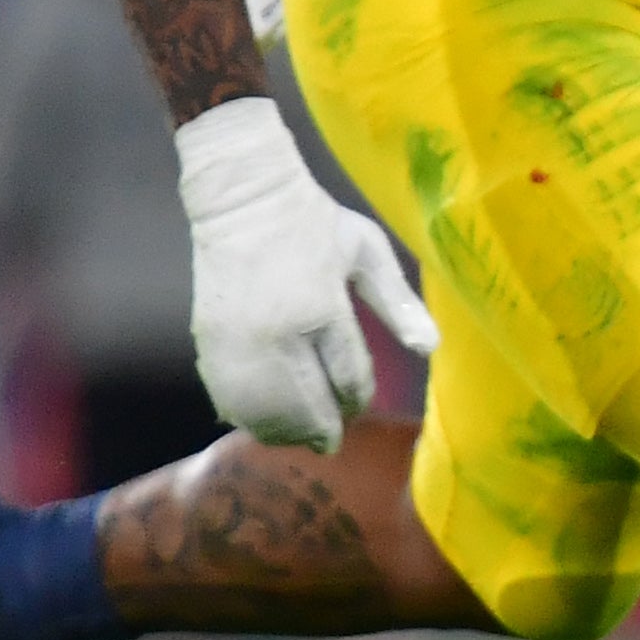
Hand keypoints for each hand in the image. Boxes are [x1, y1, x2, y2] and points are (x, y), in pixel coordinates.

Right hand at [176, 96, 435, 451]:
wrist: (242, 201)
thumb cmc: (315, 222)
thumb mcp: (368, 250)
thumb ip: (399, 302)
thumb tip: (431, 347)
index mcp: (321, 308)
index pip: (346, 378)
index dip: (356, 399)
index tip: (358, 403)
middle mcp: (276, 334)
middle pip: (304, 408)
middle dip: (323, 428)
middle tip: (334, 438)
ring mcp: (237, 344)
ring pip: (264, 415)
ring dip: (287, 431)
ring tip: (305, 431)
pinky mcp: (208, 344)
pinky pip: (230, 401)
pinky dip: (251, 418)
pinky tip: (268, 418)